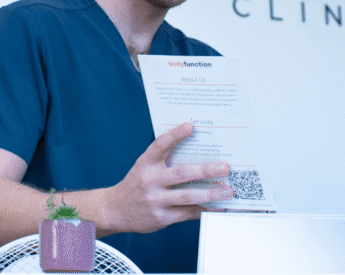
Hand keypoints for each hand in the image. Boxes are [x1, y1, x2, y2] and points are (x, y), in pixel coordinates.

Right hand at [106, 122, 233, 233]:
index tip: (190, 126)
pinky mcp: (161, 217)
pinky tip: (217, 206)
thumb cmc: (137, 184)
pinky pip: (187, 213)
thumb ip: (164, 158)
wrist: (115, 210)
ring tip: (228, 191)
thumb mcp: (144, 166)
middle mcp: (150, 180)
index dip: (175, 135)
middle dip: (205, 170)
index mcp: (146, 163)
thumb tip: (196, 147)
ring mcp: (155, 200)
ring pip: (187, 196)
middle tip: (224, 167)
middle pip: (181, 173)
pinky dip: (204, 209)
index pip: (160, 145)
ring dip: (211, 193)